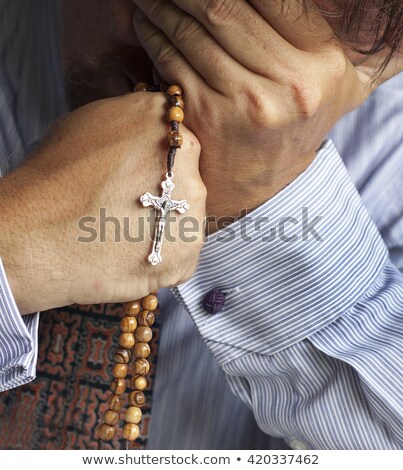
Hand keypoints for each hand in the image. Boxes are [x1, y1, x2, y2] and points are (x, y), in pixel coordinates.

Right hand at [0, 93, 204, 313]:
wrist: (37, 235)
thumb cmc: (54, 180)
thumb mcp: (89, 123)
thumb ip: (131, 124)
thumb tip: (147, 133)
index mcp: (162, 121)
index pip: (178, 141)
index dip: (156, 164)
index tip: (139, 178)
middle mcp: (187, 161)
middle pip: (188, 178)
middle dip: (166, 193)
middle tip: (130, 207)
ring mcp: (192, 208)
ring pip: (188, 216)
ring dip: (167, 225)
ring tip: (127, 234)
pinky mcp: (188, 251)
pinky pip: (183, 252)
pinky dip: (163, 255)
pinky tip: (132, 253)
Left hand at [132, 0, 375, 229]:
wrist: (259, 183)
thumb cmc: (295, 125)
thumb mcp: (342, 86)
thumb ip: (368, 53)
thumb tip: (394, 20)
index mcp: (323, 64)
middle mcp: (289, 83)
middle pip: (225, 6)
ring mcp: (246, 102)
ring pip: (194, 31)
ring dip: (164, 3)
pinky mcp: (208, 117)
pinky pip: (173, 60)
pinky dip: (154, 35)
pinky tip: (147, 23)